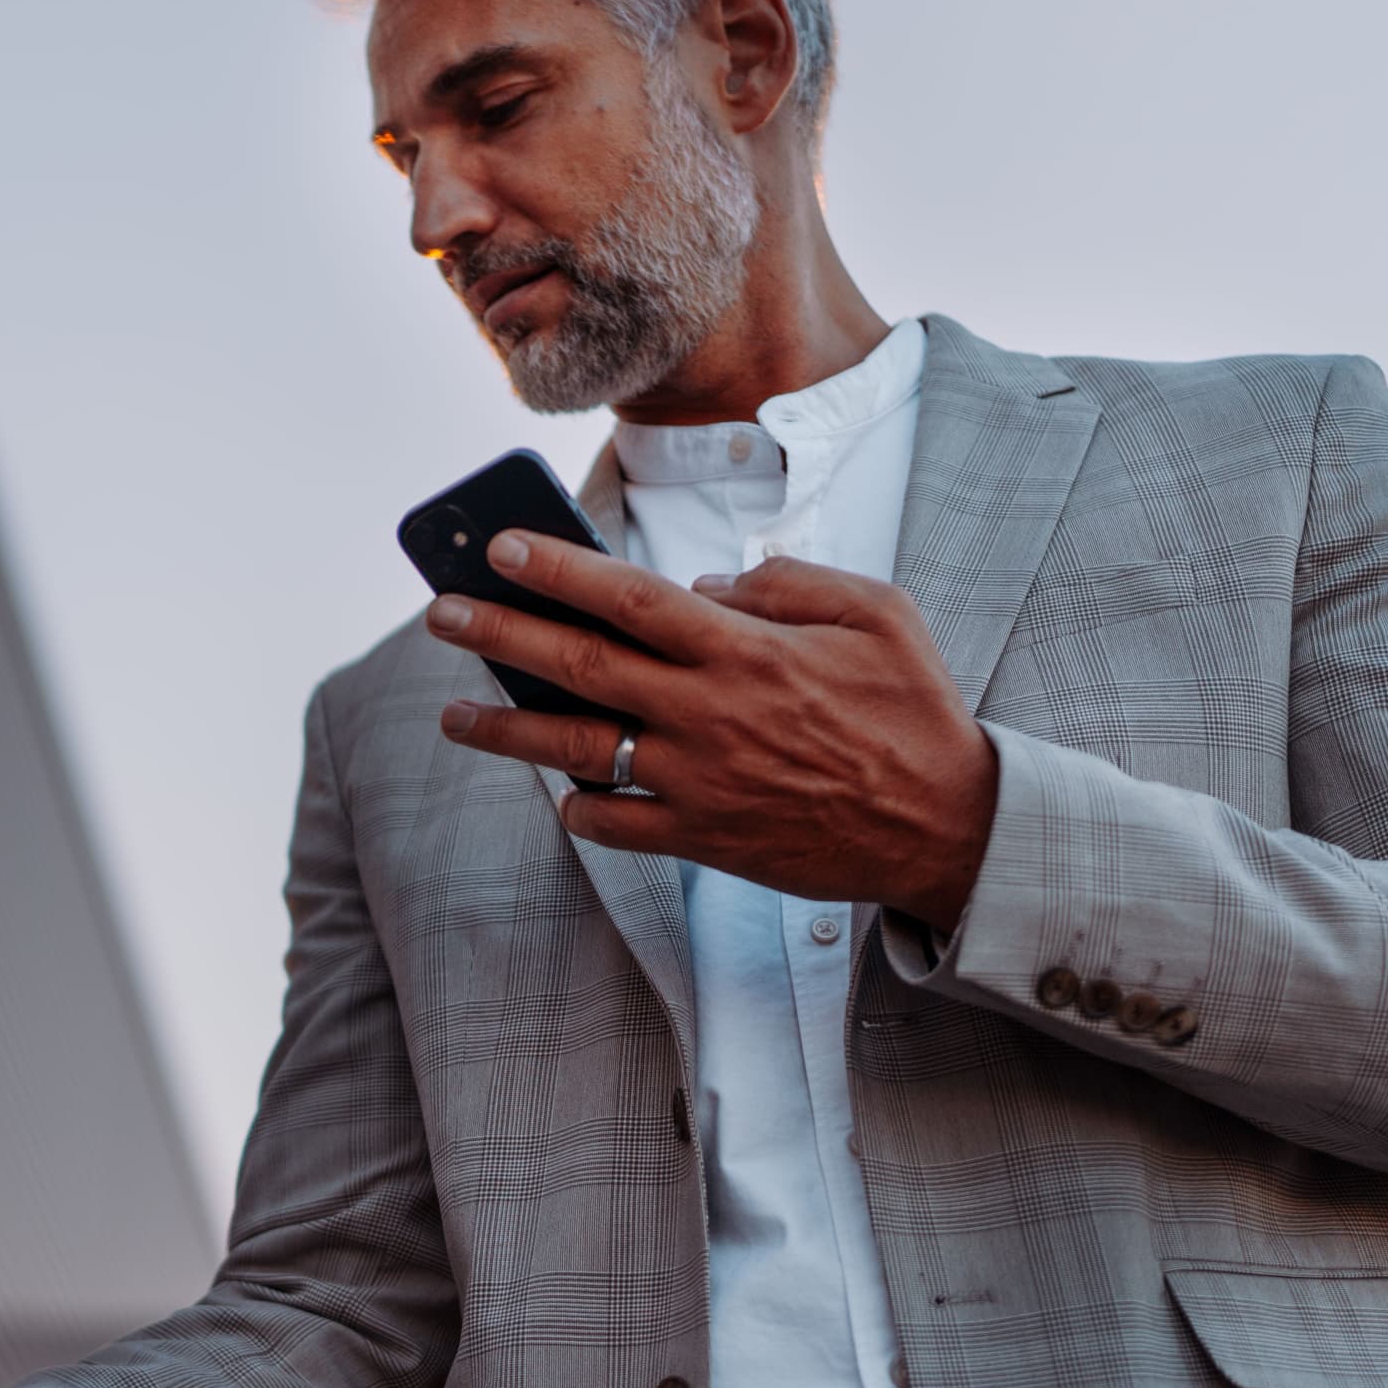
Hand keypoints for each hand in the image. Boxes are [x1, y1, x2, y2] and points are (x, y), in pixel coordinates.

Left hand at [430, 533, 997, 927]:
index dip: (559, 569)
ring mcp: (698, 783)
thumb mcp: (878, 614)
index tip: (501, 548)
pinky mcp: (703, 840)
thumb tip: (710, 584)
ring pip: (576, 750)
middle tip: (440, 613)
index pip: (630, 597)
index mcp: (745, 650)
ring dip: (505, 728)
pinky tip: (558, 791)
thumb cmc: (914, 711)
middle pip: (579, 666)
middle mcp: (708, 714)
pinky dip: (579, 808)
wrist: (946, 827)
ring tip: (453, 713)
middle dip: (500, 634)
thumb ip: (789, 585)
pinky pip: (616, 824)